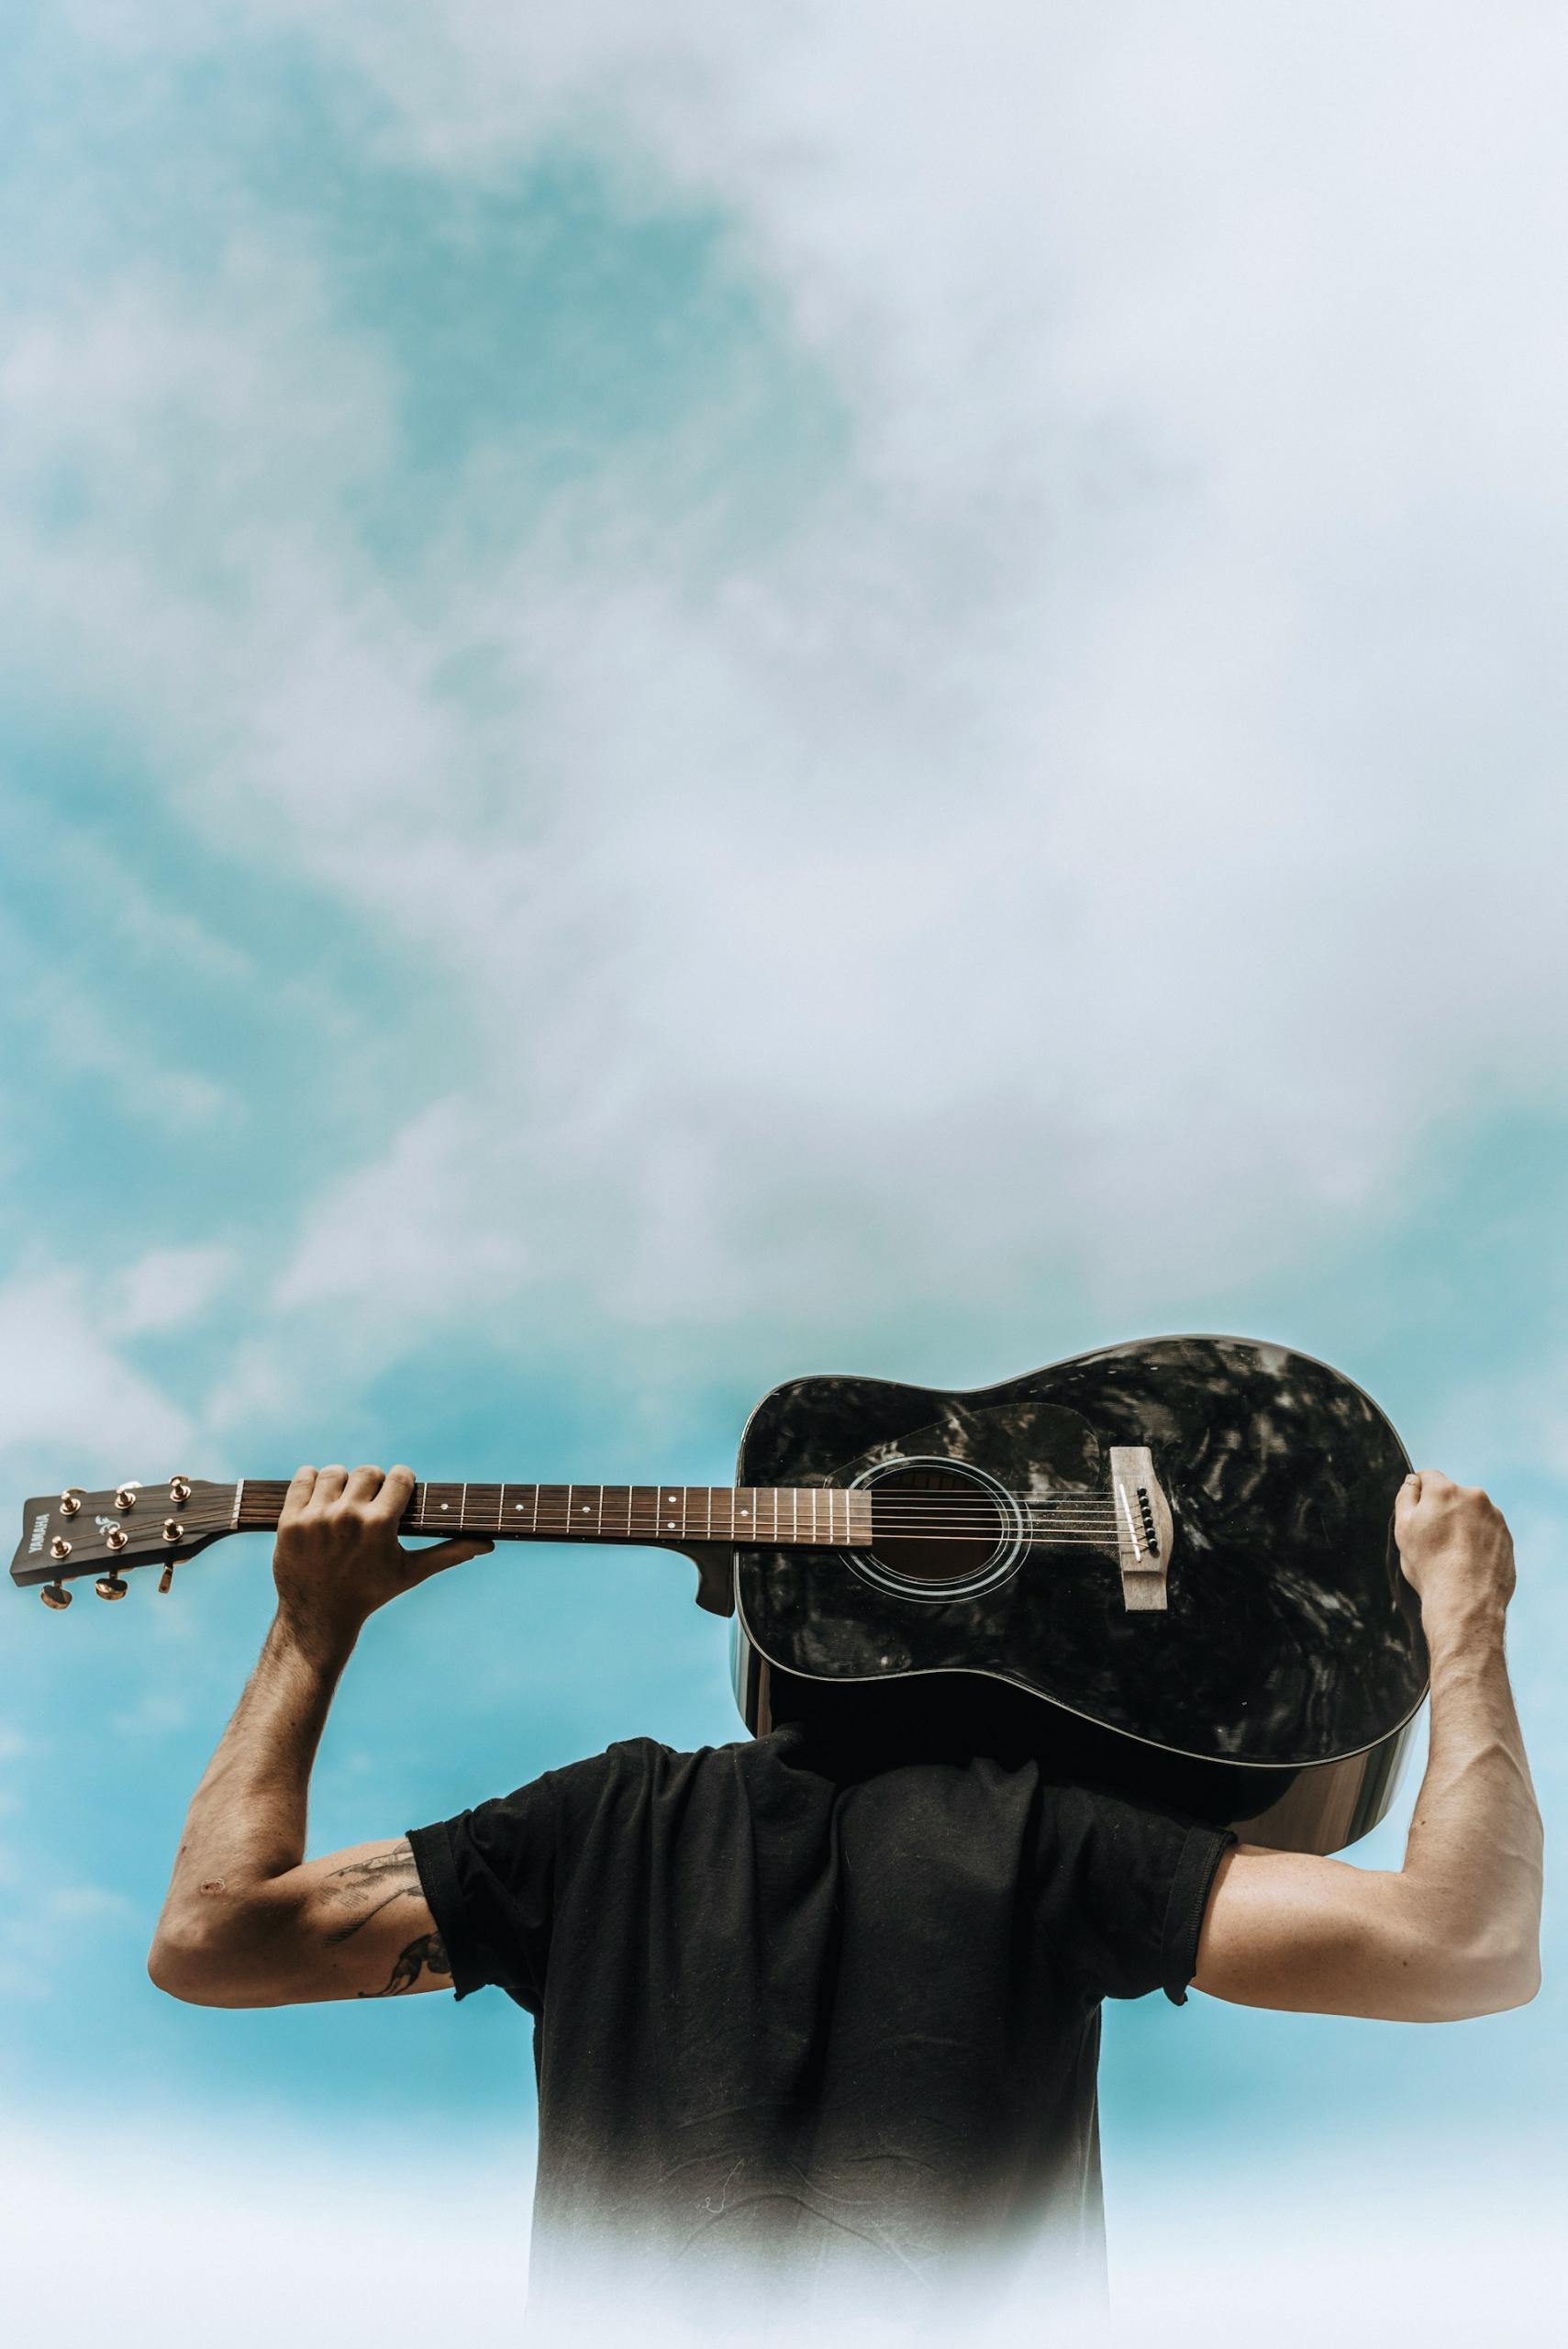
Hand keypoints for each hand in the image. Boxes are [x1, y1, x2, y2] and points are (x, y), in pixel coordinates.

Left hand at [272, 1465, 491, 1656]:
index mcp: (379, 1525)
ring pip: (334, 1472)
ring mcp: (316, 1518)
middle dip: (373, 1484)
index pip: (398, 1475)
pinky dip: (311, 1481)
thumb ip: (449, 1553)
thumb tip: (488, 1544)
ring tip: (344, 1501)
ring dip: (342, 1482)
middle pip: (368, 1471)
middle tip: (371, 1501)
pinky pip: (303, 1477)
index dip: (401, 1481)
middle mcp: (347, 1517)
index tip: (398, 1490)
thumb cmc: (370, 1592)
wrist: (319, 1616)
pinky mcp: (290, 1521)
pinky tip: (320, 1496)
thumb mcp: (410, 1573)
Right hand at [1394, 1469, 1514, 1626]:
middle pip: (1451, 1495)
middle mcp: (1474, 1497)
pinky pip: (1487, 1532)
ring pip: (1471, 1513)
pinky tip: (1468, 1562)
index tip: (1417, 1515)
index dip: (1418, 1495)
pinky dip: (1478, 1541)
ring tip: (1453, 1556)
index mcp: (1445, 1490)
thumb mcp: (1403, 1528)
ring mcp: (1494, 1517)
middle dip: (1442, 1510)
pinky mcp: (1507, 1537)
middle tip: (1433, 1540)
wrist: (1466, 1601)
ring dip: (1462, 1525)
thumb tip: (1413, 1482)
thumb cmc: (1430, 1566)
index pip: (1428, 1477)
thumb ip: (1405, 1497)